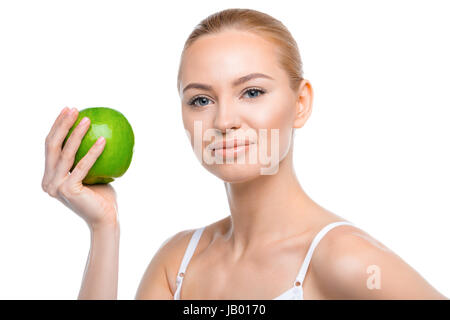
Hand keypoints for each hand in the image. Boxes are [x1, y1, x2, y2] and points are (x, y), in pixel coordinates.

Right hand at [42, 107, 118, 228]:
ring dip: (77, 133)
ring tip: (88, 119)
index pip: (51, 147)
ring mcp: (56, 186)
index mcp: (50, 177)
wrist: (105, 220)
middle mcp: (48, 182)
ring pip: (65, 153)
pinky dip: (93, 152)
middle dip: (61, 124)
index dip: (57, 126)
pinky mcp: (68, 190)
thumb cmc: (103, 197)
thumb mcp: (94, 173)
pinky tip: (103, 140)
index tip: (69, 110)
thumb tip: (99, 131)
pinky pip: (83, 166)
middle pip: (52, 146)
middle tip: (74, 109)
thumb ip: (89, 158)